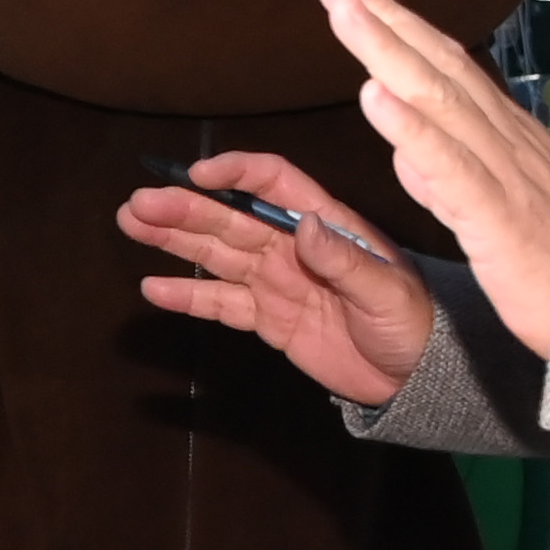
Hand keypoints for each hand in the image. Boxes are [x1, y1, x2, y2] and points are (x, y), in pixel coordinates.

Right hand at [124, 157, 428, 406]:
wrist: (416, 375)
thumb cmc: (414, 322)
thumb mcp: (387, 290)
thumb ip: (346, 261)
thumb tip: (307, 226)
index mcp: (324, 223)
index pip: (273, 183)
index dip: (235, 173)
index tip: (198, 175)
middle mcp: (292, 246)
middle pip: (231, 217)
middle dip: (185, 209)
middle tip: (139, 204)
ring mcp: (277, 281)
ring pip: (217, 254)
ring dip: (175, 240)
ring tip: (132, 224)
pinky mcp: (269, 319)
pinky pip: (222, 304)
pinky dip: (188, 296)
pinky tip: (153, 288)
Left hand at [316, 0, 549, 353]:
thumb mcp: (497, 213)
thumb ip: (451, 180)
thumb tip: (406, 152)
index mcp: (505, 139)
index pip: (447, 70)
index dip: (401, 28)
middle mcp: (504, 140)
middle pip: (437, 67)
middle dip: (383, 18)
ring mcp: (502, 172)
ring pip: (437, 99)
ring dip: (386, 50)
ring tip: (343, 10)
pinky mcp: (497, 215)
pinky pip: (450, 165)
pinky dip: (410, 127)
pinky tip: (373, 96)